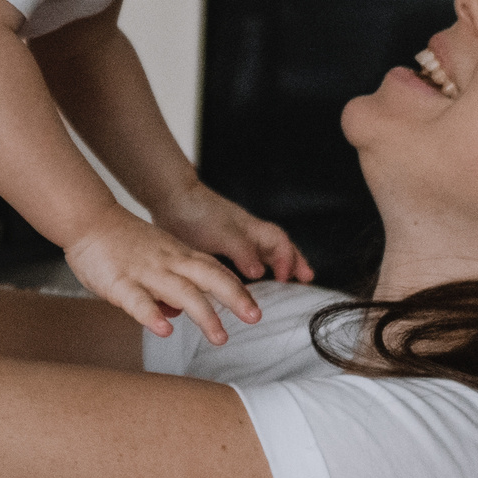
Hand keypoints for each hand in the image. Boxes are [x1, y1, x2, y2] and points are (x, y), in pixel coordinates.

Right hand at [62, 206, 263, 343]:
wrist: (88, 218)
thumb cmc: (117, 240)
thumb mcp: (153, 257)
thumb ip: (168, 284)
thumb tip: (178, 315)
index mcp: (177, 255)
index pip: (215, 270)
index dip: (237, 289)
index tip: (254, 309)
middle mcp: (168, 262)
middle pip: (210, 277)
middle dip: (236, 297)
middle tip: (255, 318)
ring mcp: (146, 272)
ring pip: (183, 292)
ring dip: (205, 315)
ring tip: (220, 338)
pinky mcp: (120, 282)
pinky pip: (139, 301)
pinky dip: (153, 316)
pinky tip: (165, 331)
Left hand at [151, 181, 313, 285]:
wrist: (170, 198)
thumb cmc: (196, 211)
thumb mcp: (221, 234)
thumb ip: (242, 252)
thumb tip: (261, 272)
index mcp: (250, 229)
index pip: (279, 244)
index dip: (288, 261)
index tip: (287, 279)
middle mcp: (246, 232)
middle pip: (278, 245)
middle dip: (294, 260)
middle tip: (307, 277)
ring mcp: (233, 235)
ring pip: (262, 249)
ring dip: (276, 263)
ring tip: (285, 278)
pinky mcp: (218, 240)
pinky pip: (244, 253)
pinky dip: (253, 263)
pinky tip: (249, 273)